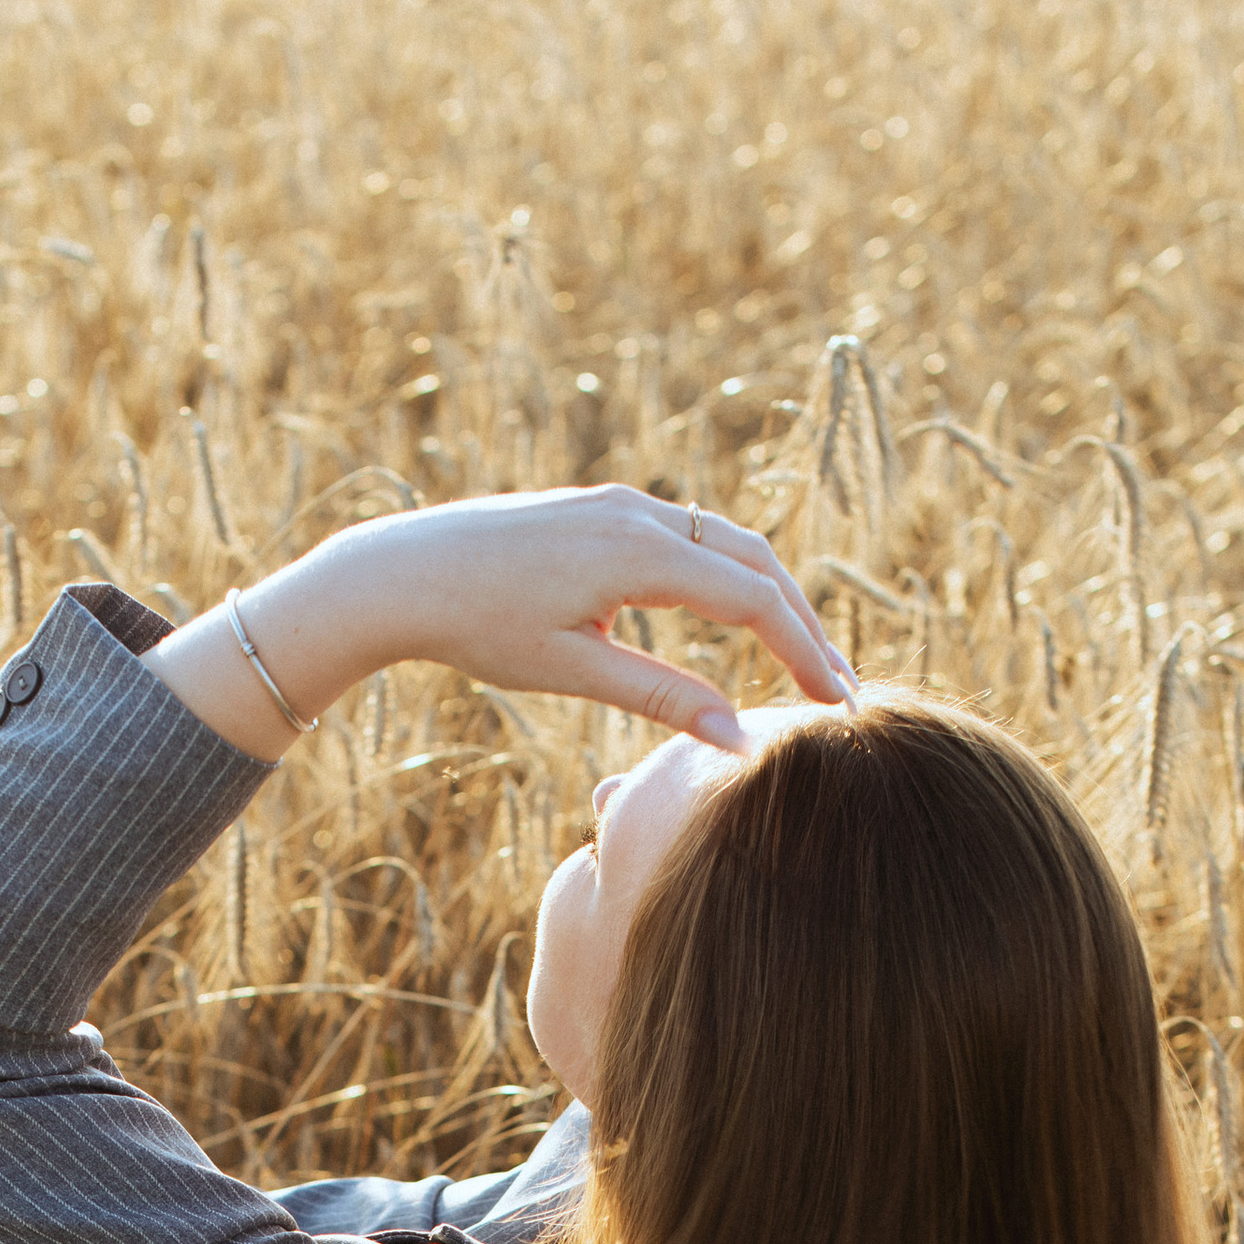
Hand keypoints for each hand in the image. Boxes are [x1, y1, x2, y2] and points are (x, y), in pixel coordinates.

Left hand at [152, 486, 859, 759]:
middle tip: (842, 689)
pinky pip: (690, 540)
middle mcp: (641, 514)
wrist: (400, 572)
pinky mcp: (604, 513)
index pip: (754, 599)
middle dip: (806, 625)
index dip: (806, 652)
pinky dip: (731, 580)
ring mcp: (623, 506)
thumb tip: (737, 738)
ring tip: (805, 660)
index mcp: (638, 553)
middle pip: (757, 563)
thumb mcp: (572, 670)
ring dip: (774, 599)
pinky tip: (740, 624)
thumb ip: (659, 696)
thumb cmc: (477, 624)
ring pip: (727, 545)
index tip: (841, 705)